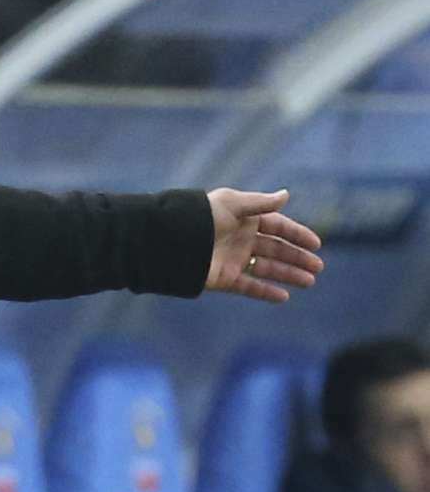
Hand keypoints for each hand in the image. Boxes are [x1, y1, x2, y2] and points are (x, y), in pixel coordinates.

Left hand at [205, 188, 323, 302]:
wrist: (173, 240)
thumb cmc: (202, 216)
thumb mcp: (233, 204)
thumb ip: (260, 202)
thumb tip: (286, 195)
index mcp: (243, 219)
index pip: (276, 226)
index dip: (296, 234)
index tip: (316, 245)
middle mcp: (240, 239)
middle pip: (275, 249)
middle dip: (297, 257)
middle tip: (318, 267)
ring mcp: (234, 259)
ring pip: (267, 269)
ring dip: (289, 275)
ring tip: (310, 282)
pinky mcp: (225, 278)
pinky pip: (250, 286)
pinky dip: (266, 292)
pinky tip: (285, 297)